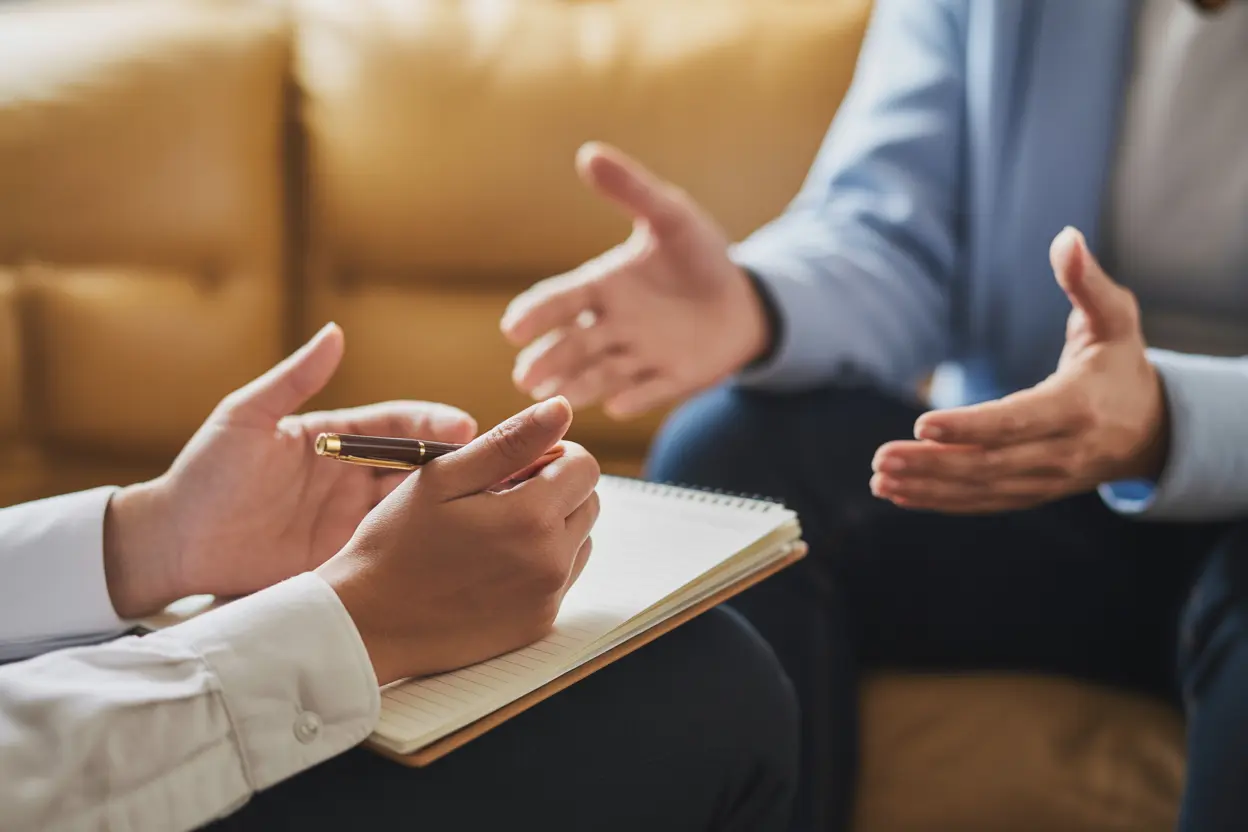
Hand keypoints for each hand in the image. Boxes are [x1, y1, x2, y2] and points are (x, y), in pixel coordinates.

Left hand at [103, 324, 476, 616]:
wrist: (174, 543)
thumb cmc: (205, 472)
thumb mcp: (246, 418)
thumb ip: (293, 378)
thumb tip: (336, 331)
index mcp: (336, 438)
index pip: (398, 425)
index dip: (432, 423)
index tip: (463, 425)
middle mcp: (352, 478)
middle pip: (417, 467)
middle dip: (457, 464)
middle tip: (497, 466)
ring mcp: (351, 520)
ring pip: (414, 509)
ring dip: (448, 505)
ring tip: (486, 506)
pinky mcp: (345, 559)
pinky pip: (391, 552)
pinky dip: (423, 547)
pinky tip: (452, 547)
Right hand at [316, 397, 599, 685]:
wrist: (369, 623)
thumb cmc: (396, 543)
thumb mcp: (443, 477)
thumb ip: (510, 440)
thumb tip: (561, 408)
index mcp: (531, 518)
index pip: (585, 466)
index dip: (553, 454)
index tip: (517, 464)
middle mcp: (551, 562)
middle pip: (589, 503)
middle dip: (556, 489)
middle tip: (501, 495)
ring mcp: (547, 598)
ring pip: (580, 541)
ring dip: (553, 527)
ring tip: (496, 531)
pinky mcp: (538, 625)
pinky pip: (561, 579)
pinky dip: (541, 563)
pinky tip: (494, 564)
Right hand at [501, 142, 771, 418]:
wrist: (744, 299)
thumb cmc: (699, 255)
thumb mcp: (670, 216)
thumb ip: (631, 190)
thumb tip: (588, 153)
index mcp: (603, 286)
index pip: (561, 300)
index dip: (536, 314)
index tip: (512, 328)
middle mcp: (613, 326)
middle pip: (572, 346)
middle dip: (549, 361)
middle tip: (525, 377)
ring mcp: (640, 356)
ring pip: (601, 373)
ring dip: (578, 385)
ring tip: (556, 396)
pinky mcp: (671, 379)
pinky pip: (649, 391)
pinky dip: (633, 399)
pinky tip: (617, 405)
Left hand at [870, 227, 1169, 513]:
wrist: (1151, 429)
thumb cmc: (1121, 363)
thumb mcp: (1114, 319)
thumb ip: (1086, 282)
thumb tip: (1066, 237)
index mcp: (1078, 408)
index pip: (1017, 422)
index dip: (970, 426)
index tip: (921, 423)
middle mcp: (1062, 453)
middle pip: (989, 464)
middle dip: (932, 463)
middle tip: (880, 457)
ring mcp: (1046, 481)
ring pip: (980, 488)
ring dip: (926, 486)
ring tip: (879, 478)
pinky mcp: (1031, 493)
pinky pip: (982, 502)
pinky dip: (939, 501)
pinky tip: (898, 493)